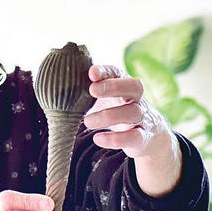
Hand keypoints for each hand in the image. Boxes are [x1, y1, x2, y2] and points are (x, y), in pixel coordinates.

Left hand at [83, 64, 181, 196]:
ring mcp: (142, 118)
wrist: (149, 135)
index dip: (106, 71)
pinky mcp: (143, 138)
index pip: (118, 73)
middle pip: (135, 87)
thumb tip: (63, 85)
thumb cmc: (119, 111)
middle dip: (114, 86)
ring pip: (133, 112)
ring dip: (108, 116)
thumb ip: (90, 91)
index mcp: (125, 86)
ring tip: (87, 122)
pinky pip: (134, 137)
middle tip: (92, 90)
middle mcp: (137, 99)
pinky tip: (98, 138)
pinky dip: (115, 139)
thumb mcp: (106, 99)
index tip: (92, 73)